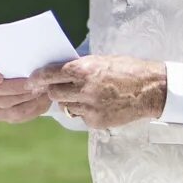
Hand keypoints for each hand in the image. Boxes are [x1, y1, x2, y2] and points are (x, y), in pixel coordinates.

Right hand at [0, 55, 50, 122]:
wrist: (30, 74)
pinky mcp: (0, 114)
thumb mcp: (20, 50)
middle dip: (14, 87)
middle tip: (32, 83)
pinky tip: (40, 99)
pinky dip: (30, 107)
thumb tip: (29, 59)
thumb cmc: (22, 57)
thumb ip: (18, 51)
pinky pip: (14, 115)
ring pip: (4, 103)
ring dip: (24, 97)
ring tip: (40, 90)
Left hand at [34, 55, 167, 129]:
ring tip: (85, 95)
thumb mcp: (101, 60)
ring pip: (66, 106)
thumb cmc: (126, 70)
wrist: (151, 89)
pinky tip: (98, 104)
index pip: (50, 74)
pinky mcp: (96, 121)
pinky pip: (80, 116)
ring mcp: (90, 107)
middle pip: (54, 93)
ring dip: (70, 102)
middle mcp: (84, 89)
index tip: (31, 81)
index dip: (38, 78)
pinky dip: (84, 111)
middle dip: (54, 91)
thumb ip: (80, 67)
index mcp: (84, 70)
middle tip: (59, 88)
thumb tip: (58, 71)